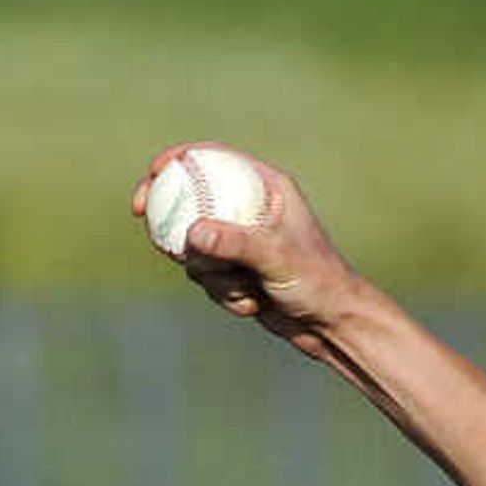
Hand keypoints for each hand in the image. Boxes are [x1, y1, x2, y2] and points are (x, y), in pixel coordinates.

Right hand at [128, 146, 362, 359]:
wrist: (332, 326)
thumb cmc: (319, 283)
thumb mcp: (277, 259)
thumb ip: (236, 244)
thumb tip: (193, 232)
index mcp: (266, 188)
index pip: (212, 159)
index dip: (178, 160)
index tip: (154, 174)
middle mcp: (251, 210)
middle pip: (192, 200)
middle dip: (175, 222)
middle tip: (153, 230)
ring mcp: (240, 241)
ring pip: (195, 247)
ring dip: (211, 273)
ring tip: (245, 288)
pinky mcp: (235, 270)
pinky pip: (206, 276)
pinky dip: (222, 294)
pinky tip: (252, 304)